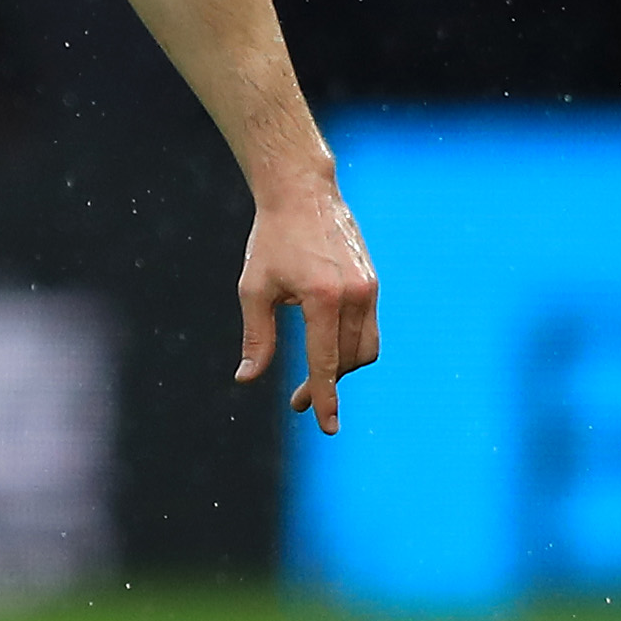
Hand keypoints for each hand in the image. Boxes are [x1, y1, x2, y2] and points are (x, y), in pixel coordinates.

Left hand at [236, 180, 379, 434]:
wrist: (302, 193)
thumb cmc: (271, 240)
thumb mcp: (254, 290)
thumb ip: (257, 338)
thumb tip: (248, 379)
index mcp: (323, 297)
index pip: (325, 362)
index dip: (325, 398)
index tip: (327, 427)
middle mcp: (354, 294)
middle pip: (348, 361)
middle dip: (326, 386)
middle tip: (296, 401)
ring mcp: (369, 288)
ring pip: (365, 349)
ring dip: (341, 369)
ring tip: (313, 377)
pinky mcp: (372, 283)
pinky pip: (368, 329)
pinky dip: (350, 346)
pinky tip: (326, 348)